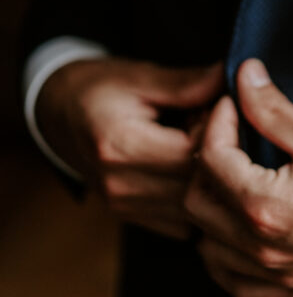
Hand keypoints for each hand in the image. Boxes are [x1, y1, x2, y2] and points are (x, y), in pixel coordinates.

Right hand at [36, 57, 224, 238]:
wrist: (59, 115)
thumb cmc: (100, 89)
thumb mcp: (140, 76)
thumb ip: (187, 83)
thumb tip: (230, 77)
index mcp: (119, 145)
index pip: (192, 152)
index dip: (220, 128)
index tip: (224, 104)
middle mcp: (120, 184)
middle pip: (195, 183)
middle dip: (220, 153)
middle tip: (220, 122)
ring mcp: (124, 206)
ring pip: (193, 207)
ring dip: (210, 176)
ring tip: (202, 140)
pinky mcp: (131, 217)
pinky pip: (182, 220)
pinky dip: (196, 196)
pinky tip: (193, 164)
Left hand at [185, 59, 292, 296]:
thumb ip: (272, 108)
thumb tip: (244, 75)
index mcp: (267, 207)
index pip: (211, 159)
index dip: (216, 121)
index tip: (232, 102)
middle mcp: (263, 248)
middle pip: (197, 202)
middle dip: (206, 161)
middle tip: (230, 133)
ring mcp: (276, 274)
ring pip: (206, 245)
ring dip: (210, 207)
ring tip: (234, 176)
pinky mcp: (291, 289)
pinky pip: (232, 280)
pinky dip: (224, 253)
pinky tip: (239, 225)